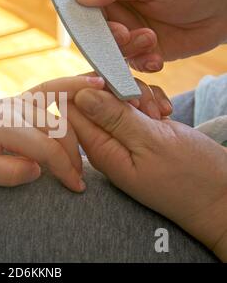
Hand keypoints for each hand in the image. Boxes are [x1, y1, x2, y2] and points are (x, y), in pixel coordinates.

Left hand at [0, 76, 107, 192]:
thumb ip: (8, 172)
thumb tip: (38, 170)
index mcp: (6, 125)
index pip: (47, 148)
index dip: (65, 169)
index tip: (76, 187)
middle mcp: (15, 107)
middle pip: (59, 129)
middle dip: (75, 155)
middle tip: (80, 179)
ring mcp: (17, 101)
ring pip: (61, 108)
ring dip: (82, 121)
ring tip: (110, 118)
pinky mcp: (17, 101)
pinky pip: (50, 90)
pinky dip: (71, 86)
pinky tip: (91, 81)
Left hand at [69, 88, 226, 260]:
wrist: (219, 196)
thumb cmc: (189, 176)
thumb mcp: (152, 143)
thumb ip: (114, 119)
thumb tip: (79, 96)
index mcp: (99, 148)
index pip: (71, 109)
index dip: (89, 89)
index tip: (119, 89)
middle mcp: (105, 142)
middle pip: (92, 98)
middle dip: (118, 90)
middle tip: (144, 107)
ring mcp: (122, 136)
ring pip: (115, 97)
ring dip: (138, 96)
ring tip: (159, 114)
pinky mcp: (138, 130)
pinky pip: (134, 103)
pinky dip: (149, 100)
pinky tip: (164, 113)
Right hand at [75, 0, 226, 71]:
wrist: (224, 10)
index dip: (76, 4)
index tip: (83, 16)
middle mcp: (113, 4)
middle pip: (90, 24)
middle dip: (105, 34)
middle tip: (123, 34)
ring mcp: (124, 28)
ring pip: (107, 46)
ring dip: (126, 48)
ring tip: (149, 40)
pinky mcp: (137, 49)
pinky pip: (128, 62)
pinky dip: (141, 62)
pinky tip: (156, 59)